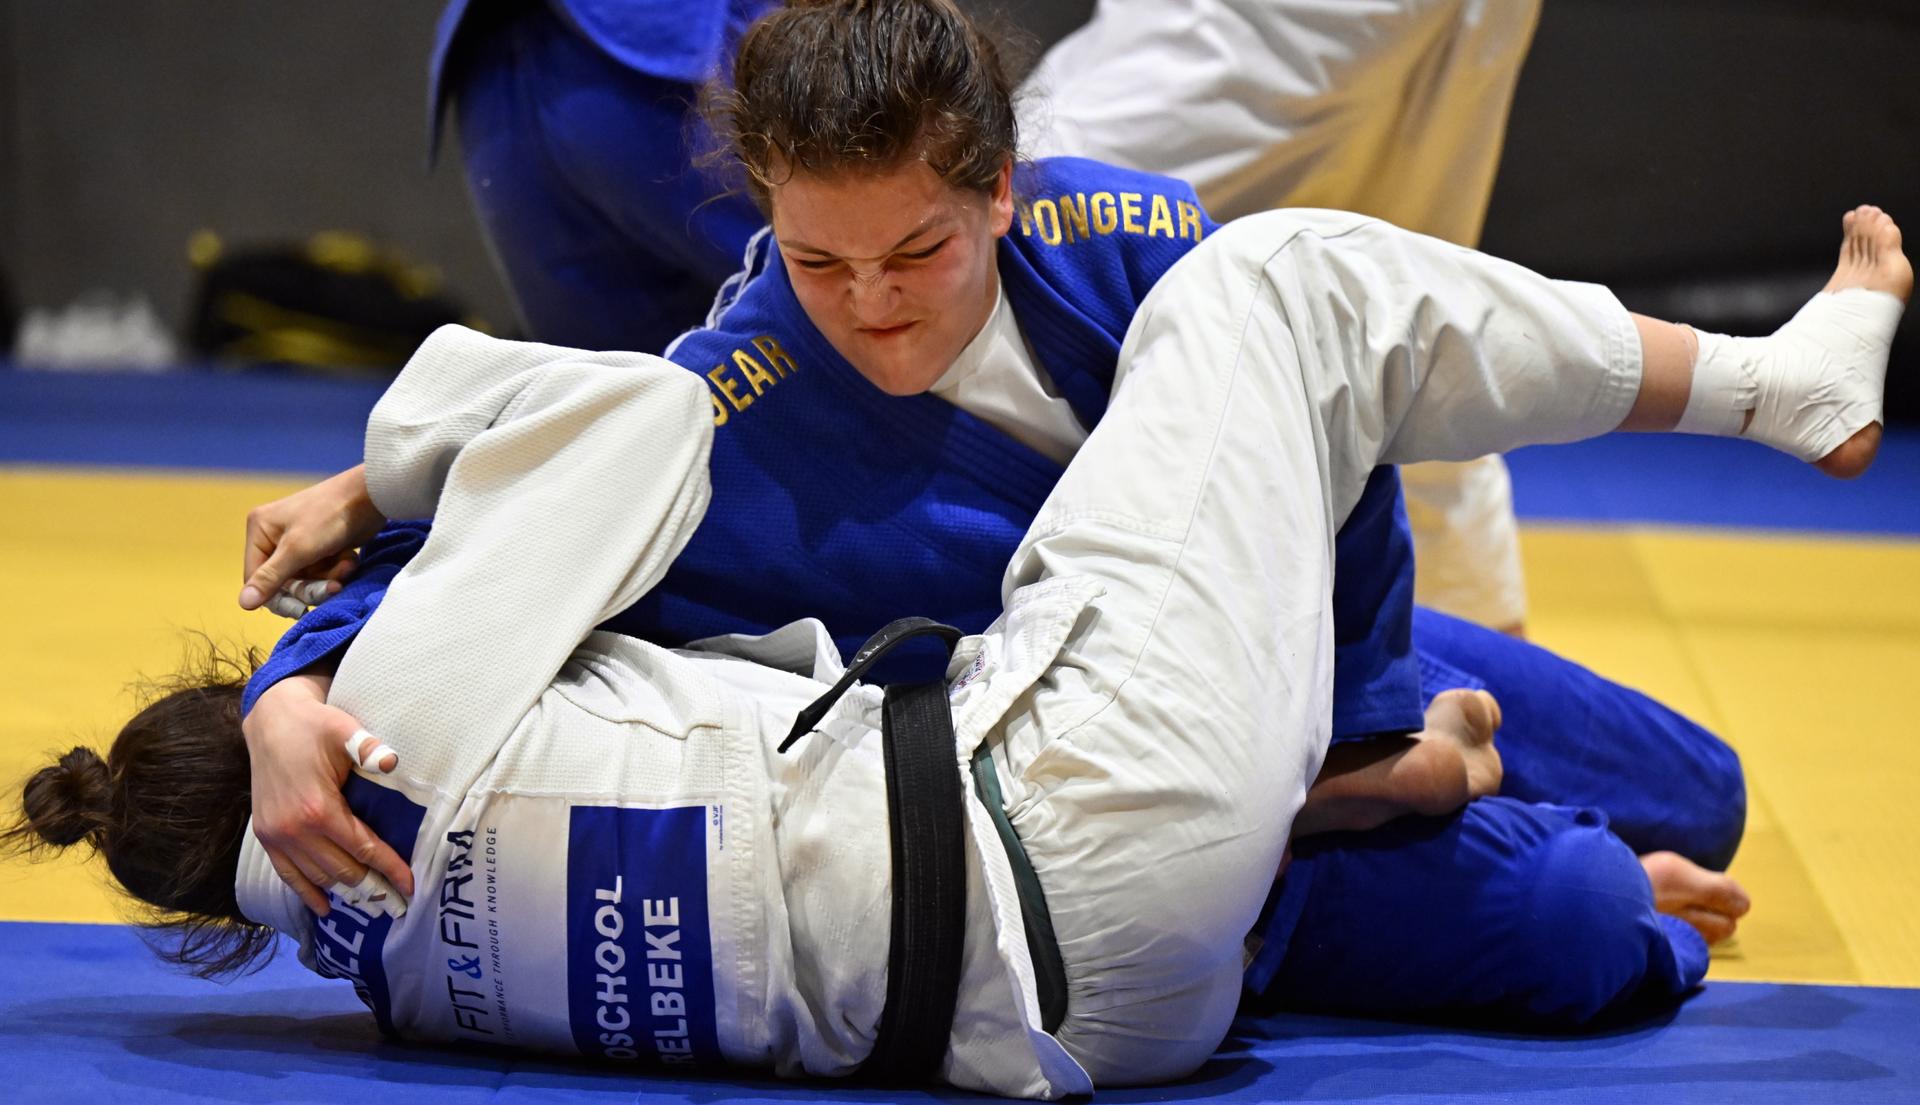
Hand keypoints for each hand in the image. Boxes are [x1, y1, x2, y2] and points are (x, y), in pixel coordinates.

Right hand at [240, 465, 385, 615]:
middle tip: (332, 588)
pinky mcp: (321, 546)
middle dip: (310, 586)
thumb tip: (243, 604)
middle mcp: (275, 536)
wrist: (371, 496)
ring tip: (346, 566)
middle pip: (284, 582)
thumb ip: (270, 578)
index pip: (255, 578)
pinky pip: (323, 571)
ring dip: (328, 578)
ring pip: (307, 579)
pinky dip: (337, 569)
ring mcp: (299, 542)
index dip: (276, 597)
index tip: (299, 610)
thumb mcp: (297, 550)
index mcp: (260, 530)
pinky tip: (349, 559)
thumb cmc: (330, 517)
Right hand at [243, 671, 414, 914]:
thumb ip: (368, 748)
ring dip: (346, 894)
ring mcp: (277, 836)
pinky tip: (325, 908)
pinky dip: (306, 893)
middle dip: (374, 891)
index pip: (364, 849)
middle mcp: (295, 830)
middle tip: (399, 908)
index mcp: (319, 809)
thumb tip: (391, 761)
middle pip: (343, 871)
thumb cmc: (315, 726)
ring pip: (317, 877)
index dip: (390, 869)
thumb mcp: (344, 730)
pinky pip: (287, 874)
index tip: (411, 887)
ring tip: (373, 908)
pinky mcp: (266, 836)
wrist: (271, 721)